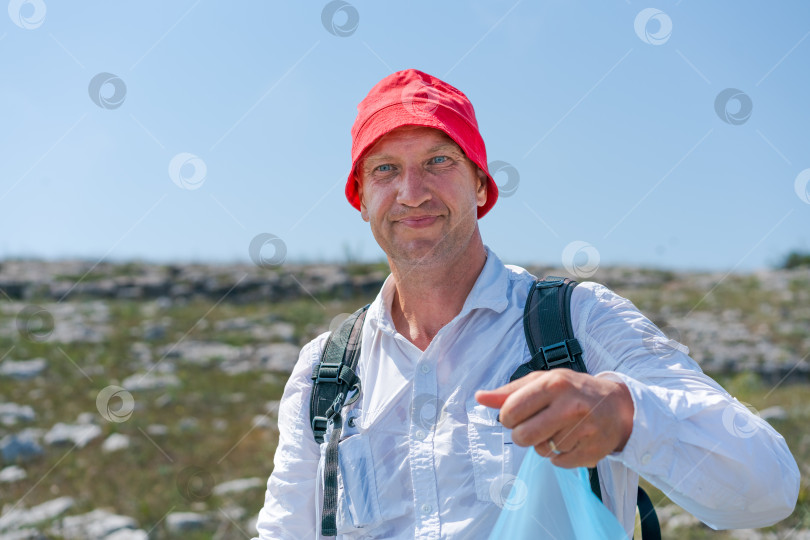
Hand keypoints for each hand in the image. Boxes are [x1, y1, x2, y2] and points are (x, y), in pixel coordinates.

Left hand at [475, 369, 633, 467]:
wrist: (617, 405)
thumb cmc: (572, 390)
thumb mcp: (542, 381)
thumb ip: (510, 391)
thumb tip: (480, 397)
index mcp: (554, 384)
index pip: (511, 410)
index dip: (507, 417)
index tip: (516, 415)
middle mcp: (570, 406)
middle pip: (522, 436)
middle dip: (521, 435)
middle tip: (533, 426)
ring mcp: (583, 430)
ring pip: (541, 451)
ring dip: (542, 444)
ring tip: (556, 430)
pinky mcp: (592, 451)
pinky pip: (558, 463)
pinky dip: (558, 456)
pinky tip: (569, 440)